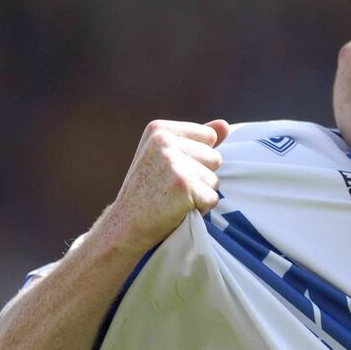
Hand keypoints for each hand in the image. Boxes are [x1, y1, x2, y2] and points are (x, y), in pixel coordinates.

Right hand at [104, 119, 229, 254]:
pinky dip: (200, 208)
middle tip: (171, 187)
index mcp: (160, 129)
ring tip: (173, 198)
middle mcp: (165, 142)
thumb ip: (196, 140)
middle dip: (200, 176)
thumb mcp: (166, 156)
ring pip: (215, 179)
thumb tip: (225, 125)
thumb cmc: (149, 190)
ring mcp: (174, 164)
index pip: (209, 136)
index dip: (198, 158)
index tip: (170, 169)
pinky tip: (177, 209)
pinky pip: (213, 198)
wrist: (125, 225)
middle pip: (215, 157)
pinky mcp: (184, 186)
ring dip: (200, 193)